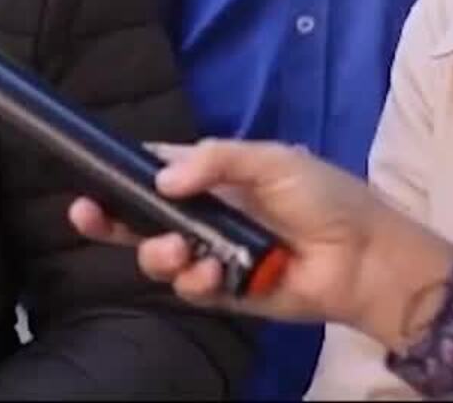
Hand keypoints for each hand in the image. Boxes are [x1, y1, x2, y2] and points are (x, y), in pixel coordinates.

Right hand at [67, 139, 452, 350]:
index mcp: (210, 178)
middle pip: (140, 218)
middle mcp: (203, 216)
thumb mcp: (270, 160)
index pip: (153, 171)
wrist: (367, 257)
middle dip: (108, 219)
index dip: (121, 173)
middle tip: (85, 214)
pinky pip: (191, 289)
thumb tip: (160, 180)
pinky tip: (208, 272)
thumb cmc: (324, 197)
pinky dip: (192, 281)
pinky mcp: (226, 293)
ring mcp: (211, 255)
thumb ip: (214, 161)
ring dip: (155, 253)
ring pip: (158, 256)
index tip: (92, 173)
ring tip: (174, 250)